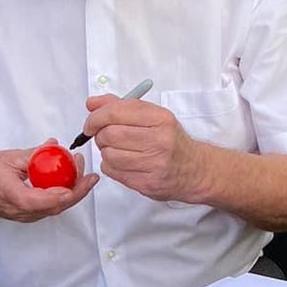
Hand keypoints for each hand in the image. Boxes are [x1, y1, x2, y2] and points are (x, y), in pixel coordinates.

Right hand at [0, 146, 95, 222]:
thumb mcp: (9, 158)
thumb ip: (33, 155)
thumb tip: (54, 146)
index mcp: (13, 195)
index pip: (42, 200)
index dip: (63, 193)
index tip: (78, 182)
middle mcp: (21, 211)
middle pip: (55, 207)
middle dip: (77, 191)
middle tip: (90, 176)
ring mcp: (26, 215)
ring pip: (55, 209)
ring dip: (72, 193)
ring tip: (82, 174)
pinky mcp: (29, 215)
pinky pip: (50, 208)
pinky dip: (63, 195)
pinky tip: (71, 181)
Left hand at [83, 96, 206, 203]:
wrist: (195, 170)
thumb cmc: (171, 141)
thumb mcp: (152, 116)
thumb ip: (121, 106)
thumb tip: (92, 103)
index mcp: (160, 119)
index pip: (116, 112)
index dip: (96, 117)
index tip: (91, 123)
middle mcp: (160, 140)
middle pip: (109, 134)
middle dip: (100, 135)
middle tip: (106, 136)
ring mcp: (154, 164)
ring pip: (108, 155)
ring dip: (106, 152)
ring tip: (118, 150)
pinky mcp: (147, 184)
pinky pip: (113, 172)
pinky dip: (111, 166)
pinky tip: (123, 163)